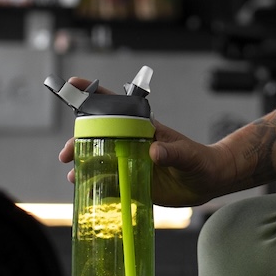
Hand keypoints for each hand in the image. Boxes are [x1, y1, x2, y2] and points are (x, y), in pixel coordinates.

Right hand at [53, 78, 236, 205]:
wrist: (208, 181)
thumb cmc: (200, 161)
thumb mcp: (188, 156)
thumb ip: (173, 153)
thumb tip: (155, 152)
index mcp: (143, 128)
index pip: (115, 106)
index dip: (93, 94)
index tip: (73, 84)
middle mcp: (132, 143)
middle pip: (99, 136)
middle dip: (78, 141)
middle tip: (66, 154)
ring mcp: (130, 161)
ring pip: (100, 159)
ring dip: (84, 165)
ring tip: (74, 176)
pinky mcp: (133, 180)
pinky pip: (110, 181)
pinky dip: (96, 185)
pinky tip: (85, 191)